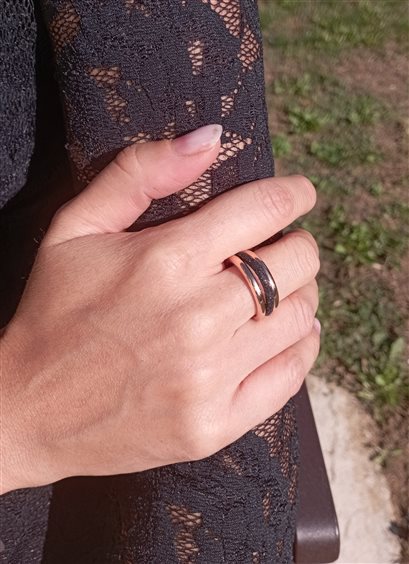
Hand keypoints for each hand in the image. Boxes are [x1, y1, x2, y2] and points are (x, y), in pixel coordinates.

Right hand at [1, 124, 319, 493]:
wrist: (28, 411)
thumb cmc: (53, 311)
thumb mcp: (76, 227)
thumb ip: (139, 172)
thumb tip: (209, 136)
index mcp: (165, 260)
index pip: (264, 211)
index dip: (293, 195)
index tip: (300, 194)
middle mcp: (195, 318)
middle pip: (294, 263)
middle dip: (297, 245)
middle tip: (284, 246)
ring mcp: (208, 378)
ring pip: (299, 317)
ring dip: (302, 293)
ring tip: (283, 289)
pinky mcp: (213, 425)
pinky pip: (289, 377)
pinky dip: (300, 347)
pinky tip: (288, 334)